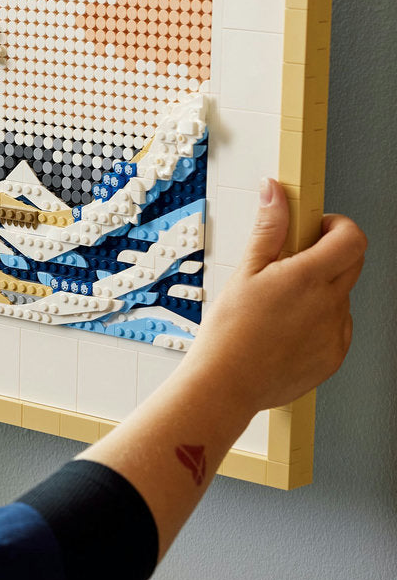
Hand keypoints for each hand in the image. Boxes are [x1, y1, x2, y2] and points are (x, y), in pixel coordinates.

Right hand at [186, 179, 365, 413]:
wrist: (226, 385)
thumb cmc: (229, 333)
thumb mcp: (245, 272)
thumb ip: (269, 229)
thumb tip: (275, 193)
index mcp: (308, 278)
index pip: (352, 237)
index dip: (337, 226)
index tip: (316, 228)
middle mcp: (330, 305)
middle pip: (352, 263)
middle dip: (329, 254)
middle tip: (292, 262)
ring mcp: (336, 333)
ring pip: (340, 297)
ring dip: (319, 292)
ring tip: (278, 307)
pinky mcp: (333, 357)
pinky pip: (336, 328)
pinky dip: (317, 323)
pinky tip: (284, 330)